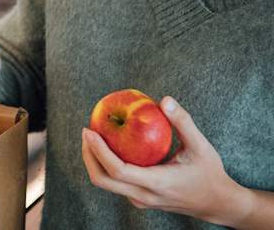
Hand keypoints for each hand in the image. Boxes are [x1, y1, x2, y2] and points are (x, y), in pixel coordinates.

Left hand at [81, 96, 249, 225]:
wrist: (217, 204)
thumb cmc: (210, 173)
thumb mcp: (201, 147)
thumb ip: (183, 122)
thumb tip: (165, 100)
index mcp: (158, 183)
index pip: (118, 170)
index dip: (99, 151)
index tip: (90, 131)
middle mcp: (144, 195)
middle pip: (102, 180)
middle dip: (89, 155)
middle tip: (87, 131)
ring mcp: (140, 200)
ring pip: (106, 184)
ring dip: (94, 160)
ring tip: (93, 136)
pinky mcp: (139, 199)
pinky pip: (115, 184)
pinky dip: (105, 165)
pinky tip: (109, 146)